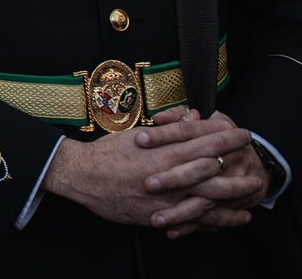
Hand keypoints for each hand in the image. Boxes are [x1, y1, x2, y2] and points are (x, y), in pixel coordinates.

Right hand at [43, 110, 255, 227]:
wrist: (83, 178)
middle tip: (252, 162)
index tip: (241, 133)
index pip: (202, 142)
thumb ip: (168, 128)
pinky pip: (193, 219)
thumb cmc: (107, 153)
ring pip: (208, 197)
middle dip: (236, 165)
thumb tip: (193, 117)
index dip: (225, 137)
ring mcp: (165, 197)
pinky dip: (213, 219)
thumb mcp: (136, 133)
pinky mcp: (160, 215)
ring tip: (250, 191)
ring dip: (232, 194)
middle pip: (212, 170)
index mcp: (162, 151)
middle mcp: (168, 174)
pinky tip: (227, 218)